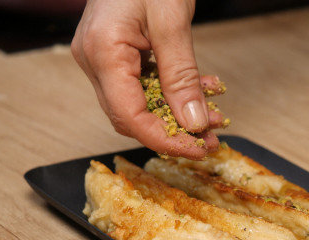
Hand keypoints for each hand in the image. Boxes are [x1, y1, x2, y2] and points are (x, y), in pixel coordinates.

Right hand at [71, 0, 224, 158]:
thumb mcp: (172, 22)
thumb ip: (182, 76)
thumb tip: (193, 124)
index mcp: (102, 51)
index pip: (128, 116)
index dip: (163, 139)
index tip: (197, 148)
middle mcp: (94, 60)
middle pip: (131, 116)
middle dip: (174, 131)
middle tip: (211, 137)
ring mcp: (101, 58)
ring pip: (139, 104)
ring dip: (177, 114)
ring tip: (214, 115)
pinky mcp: (115, 54)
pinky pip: (142, 86)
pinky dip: (172, 93)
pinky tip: (201, 89)